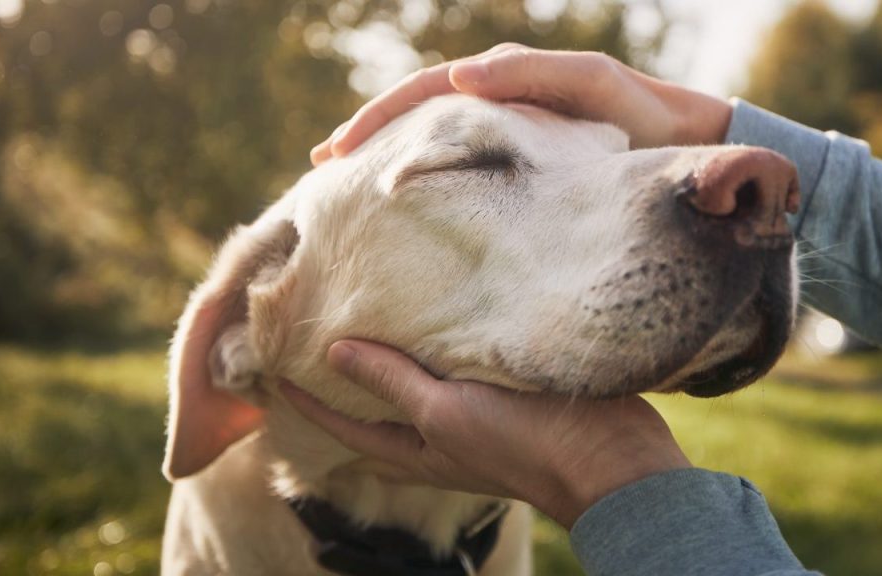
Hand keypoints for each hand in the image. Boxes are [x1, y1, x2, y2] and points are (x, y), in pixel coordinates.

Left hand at [281, 340, 690, 527]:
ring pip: (417, 386)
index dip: (307, 401)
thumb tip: (334, 351)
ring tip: (367, 320)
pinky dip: (437, 346)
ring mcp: (473, 416)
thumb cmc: (520, 442)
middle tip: (315, 341)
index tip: (273, 368)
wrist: (608, 456)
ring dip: (391, 360)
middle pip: (378, 410)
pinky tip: (436, 315)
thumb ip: (393, 383)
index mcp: (417, 449)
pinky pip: (457, 369)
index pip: (345, 425)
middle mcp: (439, 435)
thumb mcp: (446, 412)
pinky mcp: (504, 393)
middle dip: (345, 382)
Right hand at [310, 44, 733, 164]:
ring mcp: (508, 132)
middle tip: (324, 167)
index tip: (339, 152)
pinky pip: (463, 165)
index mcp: (505, 79)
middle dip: (369, 136)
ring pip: (434, 141)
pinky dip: (428, 176)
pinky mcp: (521, 164)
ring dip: (391, 157)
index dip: (378, 119)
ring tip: (349, 185)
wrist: (683, 144)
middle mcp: (498, 101)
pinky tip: (408, 202)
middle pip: (417, 113)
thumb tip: (462, 79)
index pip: (425, 93)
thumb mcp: (592, 86)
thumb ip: (534, 77)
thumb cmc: (641, 114)